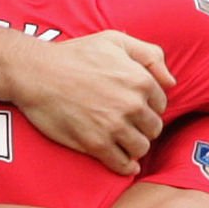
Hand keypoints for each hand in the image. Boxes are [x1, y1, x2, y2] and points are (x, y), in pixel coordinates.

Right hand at [12, 31, 173, 174]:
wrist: (37, 73)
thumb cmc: (75, 55)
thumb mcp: (115, 40)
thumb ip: (149, 55)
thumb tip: (171, 82)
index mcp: (140, 80)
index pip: (161, 105)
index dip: (149, 107)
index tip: (135, 109)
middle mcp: (132, 105)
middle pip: (153, 129)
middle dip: (143, 128)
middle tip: (128, 126)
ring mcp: (114, 127)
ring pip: (141, 148)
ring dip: (135, 147)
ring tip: (123, 142)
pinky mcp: (95, 144)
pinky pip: (122, 164)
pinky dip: (125, 166)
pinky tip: (123, 163)